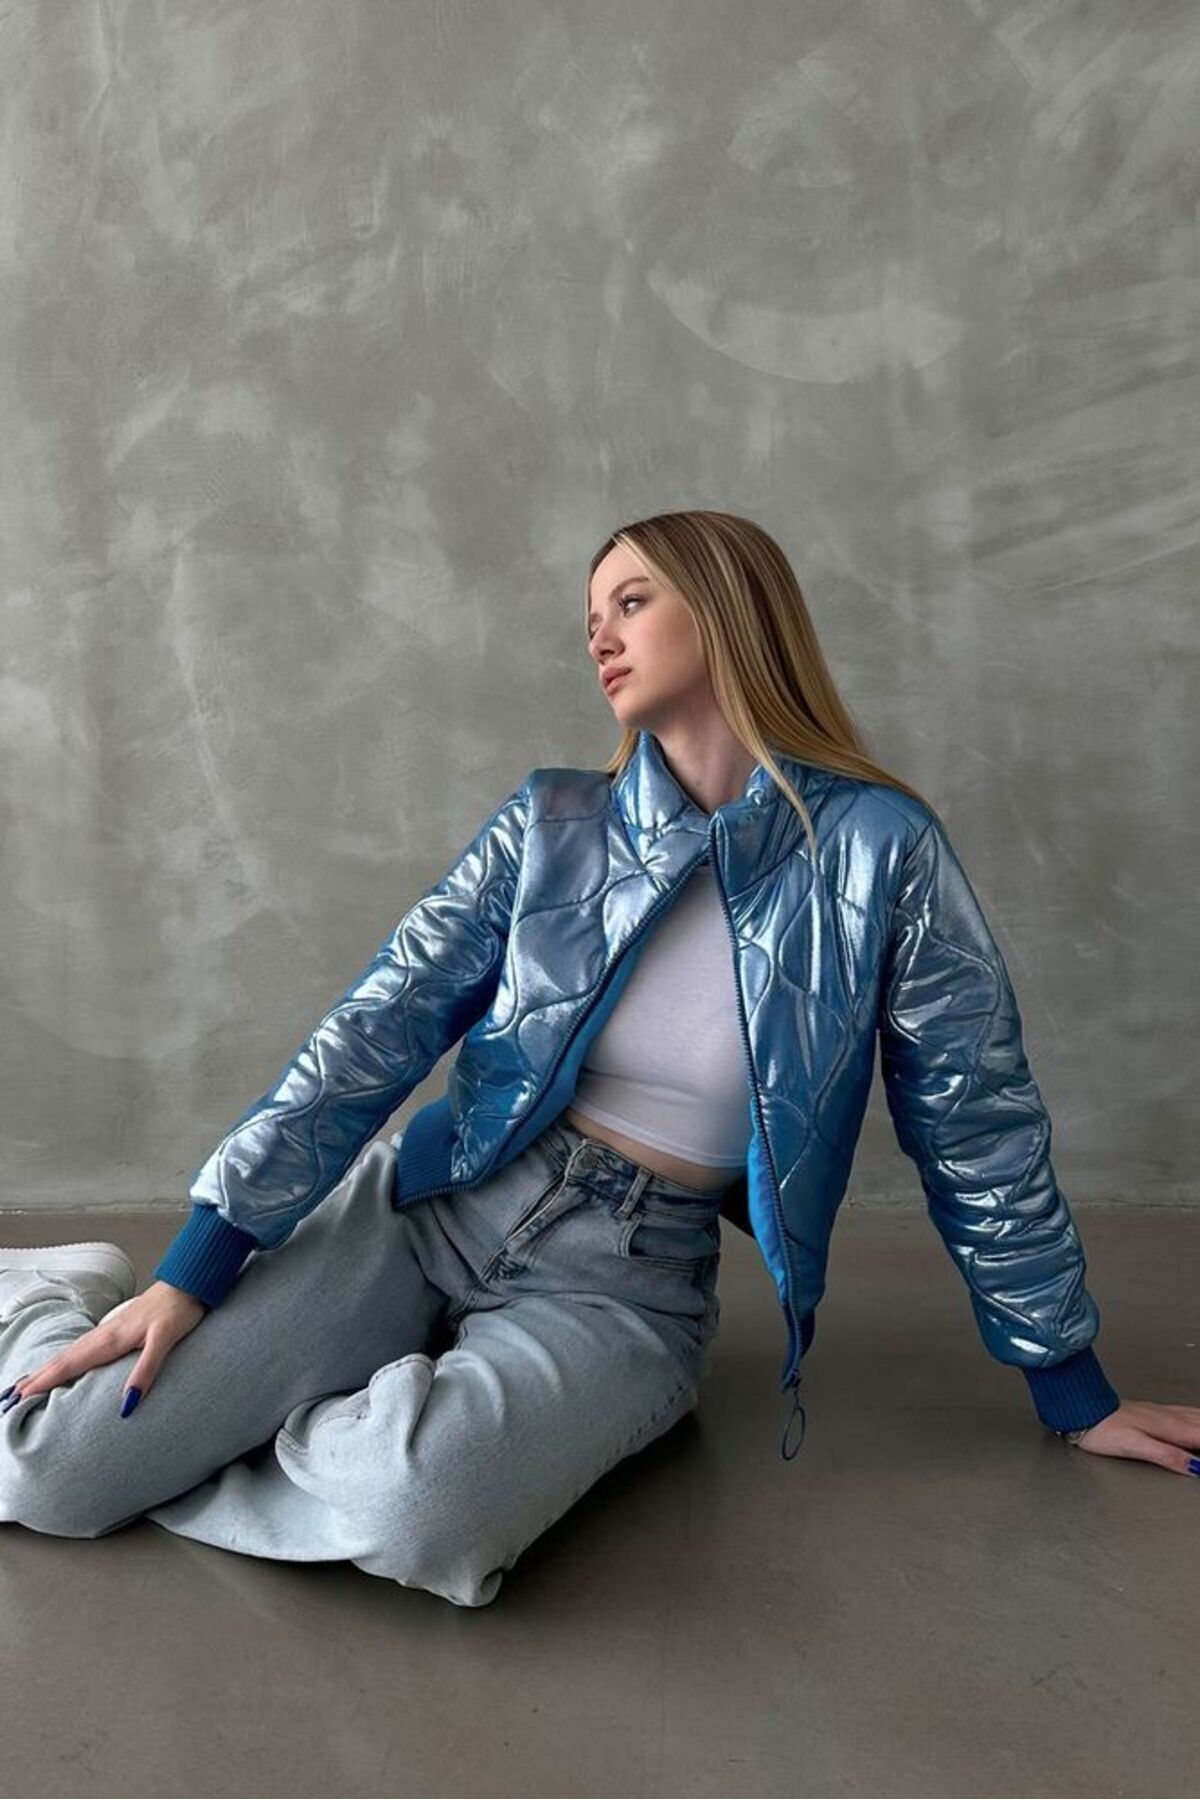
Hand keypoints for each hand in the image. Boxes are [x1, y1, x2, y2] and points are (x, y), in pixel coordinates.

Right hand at [2, 1280, 207, 1415]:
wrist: (190, 1283)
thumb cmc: (179, 1310)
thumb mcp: (165, 1340)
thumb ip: (146, 1370)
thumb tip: (127, 1404)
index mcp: (111, 1339)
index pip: (69, 1365)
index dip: (44, 1382)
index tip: (19, 1398)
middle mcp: (105, 1334)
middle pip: (63, 1360)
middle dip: (35, 1379)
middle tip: (8, 1398)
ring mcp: (110, 1329)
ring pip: (70, 1353)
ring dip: (46, 1369)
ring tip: (26, 1384)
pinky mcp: (118, 1327)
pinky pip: (83, 1347)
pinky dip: (66, 1358)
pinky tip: (65, 1364)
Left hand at [1066, 1400, 1199, 1477]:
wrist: (1081, 1410)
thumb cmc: (1102, 1429)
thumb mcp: (1134, 1446)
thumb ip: (1166, 1455)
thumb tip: (1195, 1466)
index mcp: (1169, 1428)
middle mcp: (1169, 1418)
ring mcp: (1162, 1413)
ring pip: (1197, 1418)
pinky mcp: (1154, 1412)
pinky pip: (1187, 1414)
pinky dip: (1199, 1418)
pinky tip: (1198, 1419)